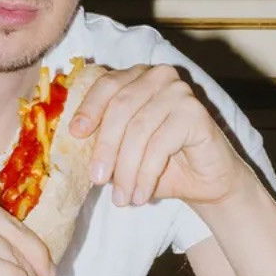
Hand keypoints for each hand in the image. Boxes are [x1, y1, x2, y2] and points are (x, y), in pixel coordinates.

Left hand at [70, 65, 249, 207]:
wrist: (204, 182)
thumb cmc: (160, 165)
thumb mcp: (122, 152)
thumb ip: (101, 141)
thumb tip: (71, 145)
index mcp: (136, 78)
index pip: (106, 85)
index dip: (89, 108)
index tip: (75, 135)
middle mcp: (158, 77)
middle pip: (120, 107)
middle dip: (105, 148)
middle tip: (97, 180)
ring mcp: (179, 91)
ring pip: (139, 129)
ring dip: (127, 169)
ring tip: (122, 198)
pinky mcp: (196, 112)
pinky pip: (161, 143)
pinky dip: (146, 174)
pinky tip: (142, 195)